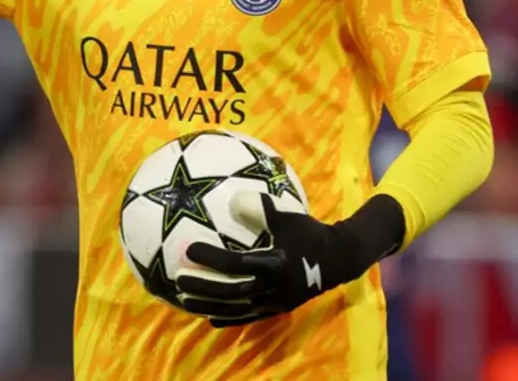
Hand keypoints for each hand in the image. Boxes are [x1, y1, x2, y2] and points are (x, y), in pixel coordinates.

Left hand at [174, 191, 381, 326]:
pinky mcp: (277, 310)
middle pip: (231, 291)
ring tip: (184, 300)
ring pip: (236, 308)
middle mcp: (273, 288)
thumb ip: (261, 208)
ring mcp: (275, 303)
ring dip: (209, 305)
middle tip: (179, 279)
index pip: (236, 264)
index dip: (212, 258)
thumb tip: (233, 199)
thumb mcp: (288, 216)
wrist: (338, 260)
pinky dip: (229, 318)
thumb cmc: (309, 233)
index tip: (189, 249)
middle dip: (203, 286)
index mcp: (274, 264)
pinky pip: (249, 317)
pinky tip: (210, 318)